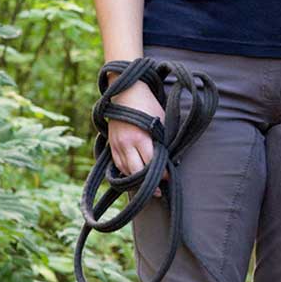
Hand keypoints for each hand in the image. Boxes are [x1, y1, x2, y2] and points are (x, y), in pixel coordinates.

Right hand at [108, 79, 166, 197]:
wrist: (125, 91)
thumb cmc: (147, 104)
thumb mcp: (160, 119)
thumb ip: (162, 138)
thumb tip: (169, 156)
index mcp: (140, 137)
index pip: (151, 163)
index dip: (161, 173)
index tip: (169, 178)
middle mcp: (126, 144)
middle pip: (136, 172)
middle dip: (148, 183)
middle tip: (158, 191)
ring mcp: (116, 145)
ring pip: (125, 171)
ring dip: (136, 180)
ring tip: (147, 188)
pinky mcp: (111, 144)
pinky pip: (118, 165)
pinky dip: (126, 173)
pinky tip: (134, 177)